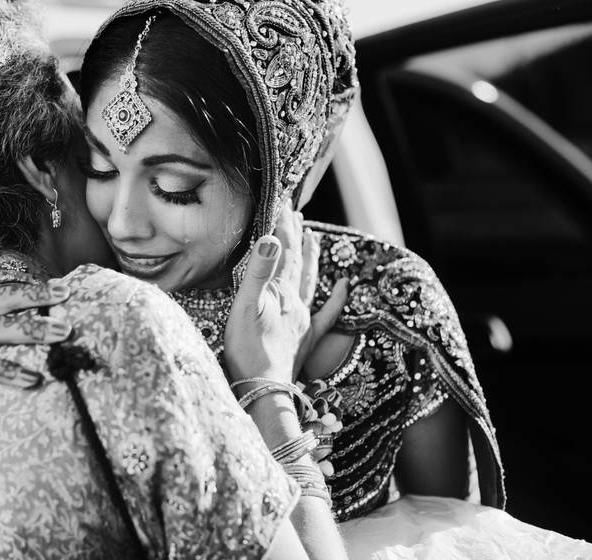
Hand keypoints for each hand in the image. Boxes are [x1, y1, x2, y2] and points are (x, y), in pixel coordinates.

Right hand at [223, 204, 347, 383]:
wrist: (264, 389)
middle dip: (295, 234)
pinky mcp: (307, 338)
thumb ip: (260, 272)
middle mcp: (295, 301)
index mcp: (280, 291)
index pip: (283, 250)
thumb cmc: (248, 350)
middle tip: (294, 211)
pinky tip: (345, 285)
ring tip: (312, 235)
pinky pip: (327, 313)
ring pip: (310, 280)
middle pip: (296, 260)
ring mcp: (303, 320)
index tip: (281, 201)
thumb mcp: (246, 307)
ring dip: (310, 256)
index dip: (282, 225)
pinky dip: (338, 298)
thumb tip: (272, 239)